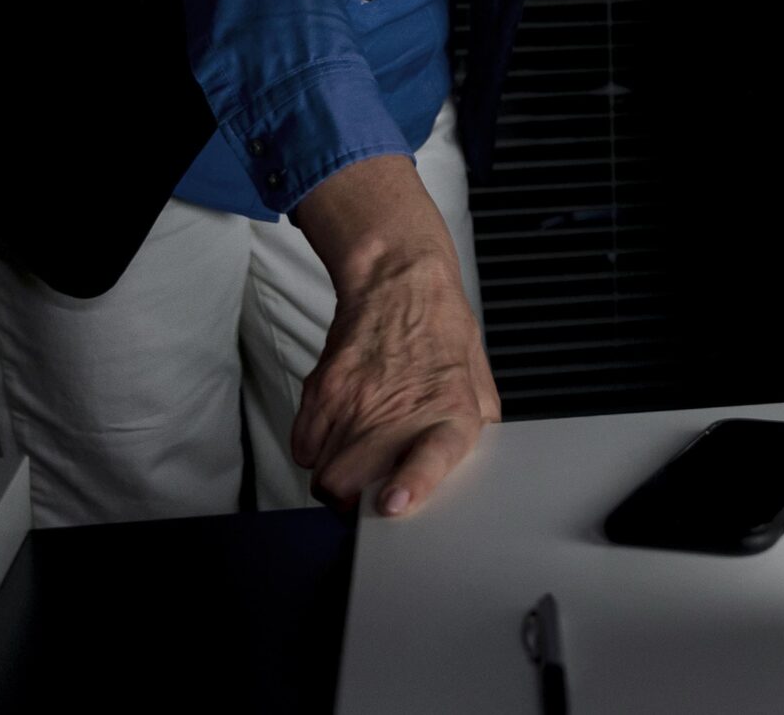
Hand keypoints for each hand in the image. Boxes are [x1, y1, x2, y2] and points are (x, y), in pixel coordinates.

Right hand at [288, 153, 501, 517]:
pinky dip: (314, 449)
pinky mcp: (322, 389)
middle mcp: (398, 410)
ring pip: (322, 473)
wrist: (399, 281)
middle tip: (369, 491)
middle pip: (348, 484)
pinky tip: (337, 430)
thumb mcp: (478, 380)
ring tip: (357, 455)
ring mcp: (354, 400)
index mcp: (450, 412)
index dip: (411, 482)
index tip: (393, 502)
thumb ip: (480, 428)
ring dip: (336, 477)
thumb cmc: (440, 330)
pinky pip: (303, 446)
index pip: (429, 455)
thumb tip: (479, 469)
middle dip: (355, 503)